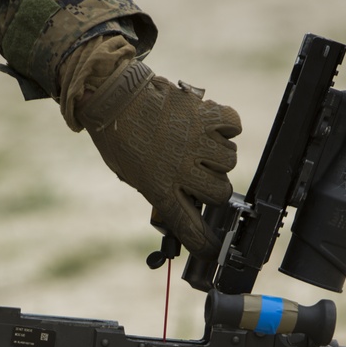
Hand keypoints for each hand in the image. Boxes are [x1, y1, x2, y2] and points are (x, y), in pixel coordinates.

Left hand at [76, 61, 241, 259]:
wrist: (112, 96)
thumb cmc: (119, 137)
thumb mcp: (133, 175)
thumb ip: (160, 192)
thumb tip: (187, 204)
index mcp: (159, 188)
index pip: (189, 226)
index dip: (204, 243)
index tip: (213, 250)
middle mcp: (181, 168)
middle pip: (220, 193)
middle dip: (214, 188)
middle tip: (201, 176)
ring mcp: (196, 141)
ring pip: (229, 160)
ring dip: (219, 156)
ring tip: (200, 146)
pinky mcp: (204, 115)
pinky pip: (233, 126)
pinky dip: (227, 127)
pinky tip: (212, 126)